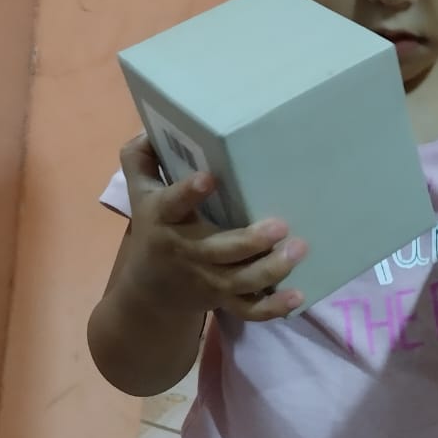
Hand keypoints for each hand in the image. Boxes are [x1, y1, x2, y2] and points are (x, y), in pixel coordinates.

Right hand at [119, 134, 307, 321]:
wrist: (149, 294)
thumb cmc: (153, 229)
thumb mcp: (139, 193)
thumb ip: (141, 159)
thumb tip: (150, 128)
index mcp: (165, 219)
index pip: (172, 204)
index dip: (188, 193)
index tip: (208, 178)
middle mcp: (188, 251)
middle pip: (218, 250)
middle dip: (250, 241)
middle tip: (281, 225)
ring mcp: (209, 279)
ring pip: (240, 280)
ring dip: (271, 269)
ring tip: (299, 249)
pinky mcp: (226, 298)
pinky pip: (250, 308)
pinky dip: (273, 306)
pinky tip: (297, 295)